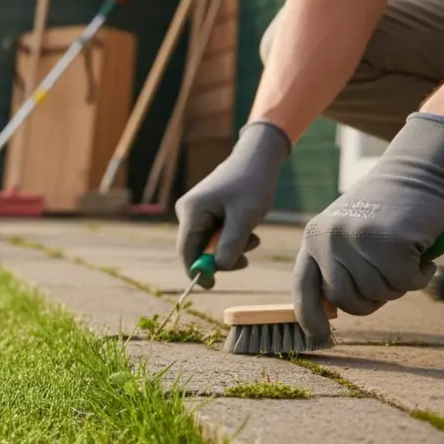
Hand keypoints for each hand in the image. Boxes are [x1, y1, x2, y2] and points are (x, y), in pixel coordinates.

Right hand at [174, 121, 290, 286]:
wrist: (257, 158)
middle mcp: (188, 211)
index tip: (211, 285)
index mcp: (192, 211)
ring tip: (254, 237)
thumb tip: (219, 268)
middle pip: (196, 247)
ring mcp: (196, 210)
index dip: (196, 270)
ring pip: (209, 241)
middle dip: (221, 257)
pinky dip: (232, 237)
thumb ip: (231, 244)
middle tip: (245, 261)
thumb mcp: (246, 216)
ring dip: (231, 246)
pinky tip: (247, 227)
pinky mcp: (206, 210)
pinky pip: (215, 233)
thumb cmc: (252, 183)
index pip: (186, 249)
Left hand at [293, 113, 443, 343]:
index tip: (317, 338)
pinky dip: (420, 275)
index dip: (308, 317)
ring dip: (399, 284)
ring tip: (405, 257)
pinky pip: (405, 282)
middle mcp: (327, 239)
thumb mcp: (349, 233)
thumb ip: (337, 265)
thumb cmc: (387, 208)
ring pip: (378, 293)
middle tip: (391, 278)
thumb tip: (332, 311)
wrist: (416, 170)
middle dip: (371, 300)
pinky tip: (421, 253)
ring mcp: (355, 240)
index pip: (303, 287)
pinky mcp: (387, 241)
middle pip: (345, 300)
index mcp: (313, 238)